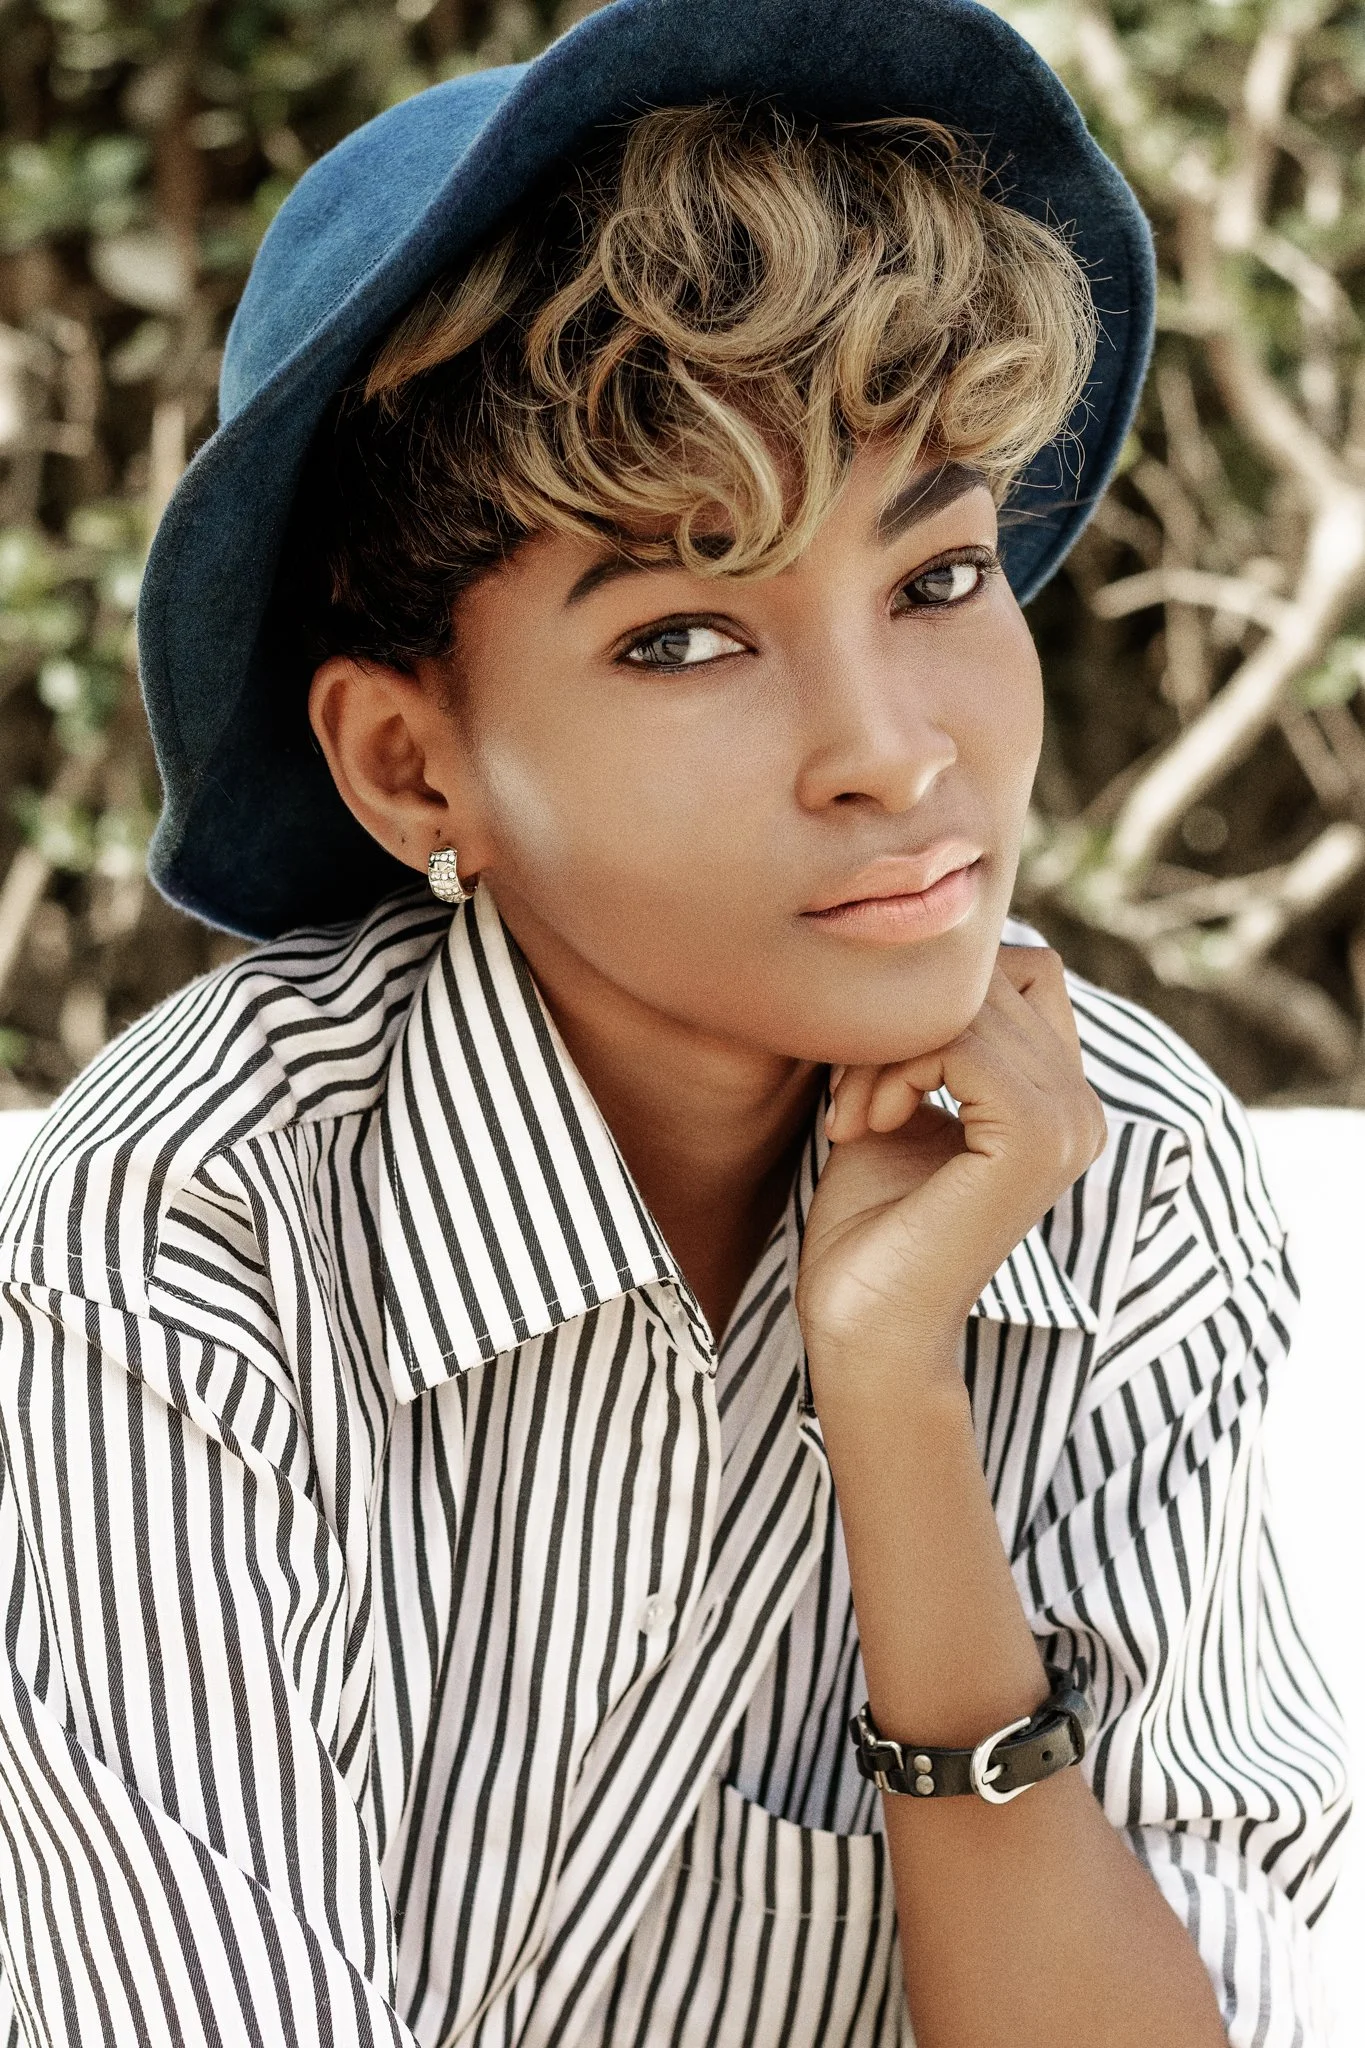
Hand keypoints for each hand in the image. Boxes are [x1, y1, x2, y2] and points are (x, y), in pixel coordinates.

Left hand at [795, 946, 1105, 1385]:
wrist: (862, 1327)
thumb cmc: (867, 1226)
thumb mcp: (898, 1102)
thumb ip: (924, 1033)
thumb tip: (909, 943)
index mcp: (1062, 1100)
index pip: (1022, 972)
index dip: (934, 999)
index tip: (866, 1074)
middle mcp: (1083, 1107)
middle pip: (995, 978)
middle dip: (899, 1020)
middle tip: (848, 1096)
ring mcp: (1070, 1123)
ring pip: (970, 1005)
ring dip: (885, 1048)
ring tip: (854, 1115)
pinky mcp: (1035, 1139)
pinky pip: (962, 1041)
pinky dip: (895, 1068)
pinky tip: (865, 1125)